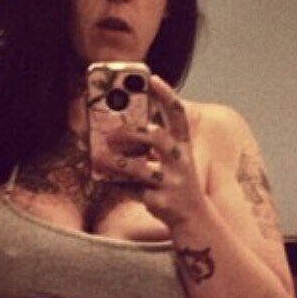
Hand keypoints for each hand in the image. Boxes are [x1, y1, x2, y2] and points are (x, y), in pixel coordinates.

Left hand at [104, 75, 206, 227]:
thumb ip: (154, 142)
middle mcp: (181, 162)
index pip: (178, 116)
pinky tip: (112, 182)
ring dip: (119, 164)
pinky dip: (122, 186)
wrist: (194, 219)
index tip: (153, 78)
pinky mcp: (162, 201)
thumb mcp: (173, 159)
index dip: (167, 96)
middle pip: (156, 138)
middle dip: (131, 133)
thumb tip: (120, 125)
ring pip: (142, 169)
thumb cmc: (177, 182)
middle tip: (110, 134)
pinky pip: (135, 190)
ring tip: (101, 159)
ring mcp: (172, 182)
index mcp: (183, 147)